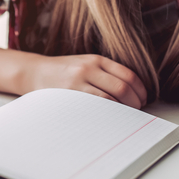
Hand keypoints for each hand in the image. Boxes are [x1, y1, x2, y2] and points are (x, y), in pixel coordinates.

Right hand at [25, 54, 146, 107]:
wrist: (35, 72)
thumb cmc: (64, 71)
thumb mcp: (86, 63)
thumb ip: (106, 72)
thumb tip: (133, 92)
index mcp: (96, 59)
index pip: (128, 75)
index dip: (141, 90)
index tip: (144, 99)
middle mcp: (88, 68)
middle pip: (122, 88)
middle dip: (135, 103)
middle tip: (137, 111)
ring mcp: (78, 82)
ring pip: (110, 99)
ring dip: (122, 111)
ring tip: (125, 117)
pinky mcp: (69, 96)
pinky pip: (94, 108)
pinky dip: (106, 115)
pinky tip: (109, 119)